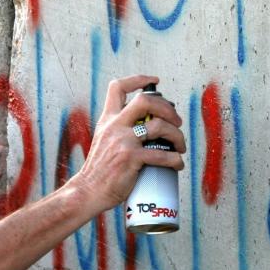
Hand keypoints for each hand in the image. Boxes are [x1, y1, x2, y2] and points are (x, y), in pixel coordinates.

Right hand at [68, 75, 185, 213]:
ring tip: (180, 146)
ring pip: (160, 126)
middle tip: (176, 121)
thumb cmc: (100, 169)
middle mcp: (115, 126)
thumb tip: (146, 123)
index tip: (154, 81)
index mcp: (107, 119)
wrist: (89, 190)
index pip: (118, 87)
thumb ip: (119, 129)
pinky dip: (175, 160)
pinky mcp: (131, 159)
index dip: (138, 79)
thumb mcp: (104, 140)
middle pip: (145, 101)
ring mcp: (123, 141)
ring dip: (177, 135)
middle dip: (167, 107)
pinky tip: (177, 164)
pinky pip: (162, 155)